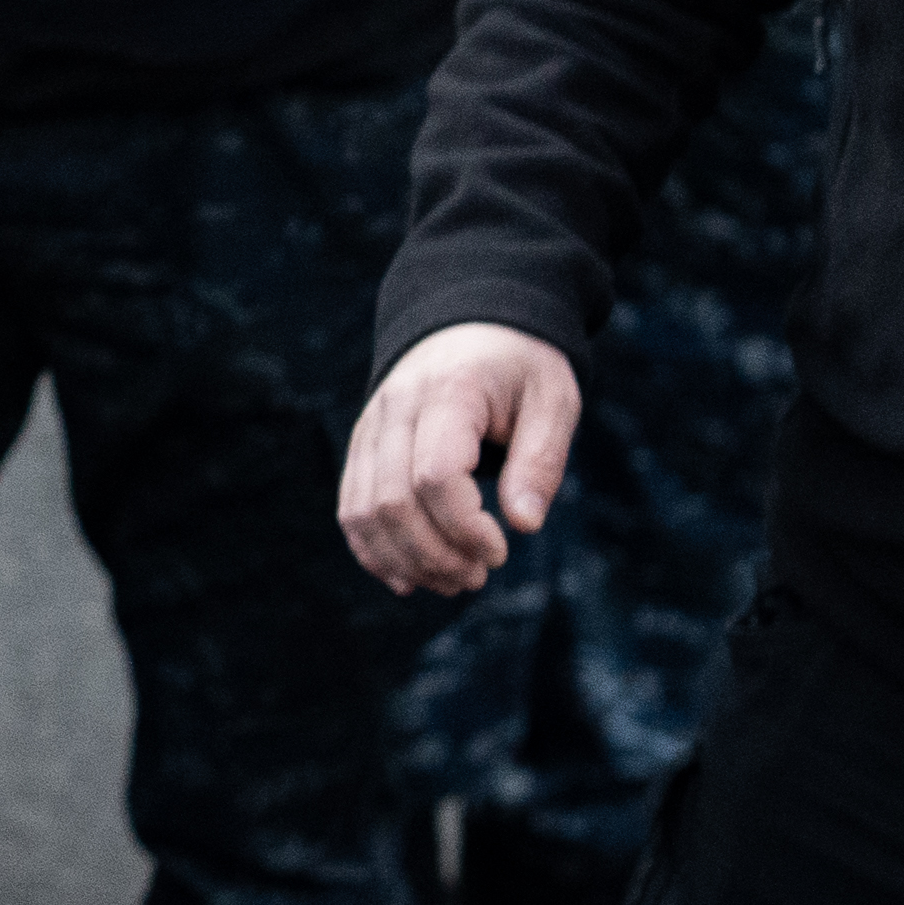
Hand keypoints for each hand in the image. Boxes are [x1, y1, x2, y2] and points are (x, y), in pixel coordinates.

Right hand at [339, 324, 580, 593]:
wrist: (469, 323)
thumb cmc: (520, 366)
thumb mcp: (553, 401)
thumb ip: (542, 461)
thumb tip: (524, 525)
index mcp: (448, 393)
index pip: (435, 474)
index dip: (464, 526)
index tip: (501, 550)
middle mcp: (395, 410)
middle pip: (393, 501)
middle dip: (436, 554)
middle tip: (479, 577)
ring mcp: (369, 428)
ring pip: (363, 511)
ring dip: (405, 560)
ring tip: (453, 581)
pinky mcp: (361, 448)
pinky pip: (350, 508)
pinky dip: (373, 550)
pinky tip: (409, 578)